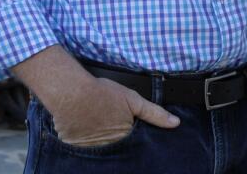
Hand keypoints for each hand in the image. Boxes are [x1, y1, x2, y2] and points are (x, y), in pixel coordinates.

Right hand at [50, 76, 179, 146]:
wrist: (71, 93)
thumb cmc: (101, 94)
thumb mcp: (132, 100)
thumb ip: (154, 113)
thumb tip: (175, 123)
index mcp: (124, 138)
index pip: (135, 147)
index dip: (133, 140)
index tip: (131, 136)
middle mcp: (110, 148)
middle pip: (119, 150)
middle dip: (120, 145)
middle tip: (112, 127)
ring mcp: (92, 150)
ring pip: (103, 153)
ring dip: (104, 146)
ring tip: (99, 129)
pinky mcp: (76, 149)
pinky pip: (85, 152)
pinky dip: (87, 145)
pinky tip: (86, 131)